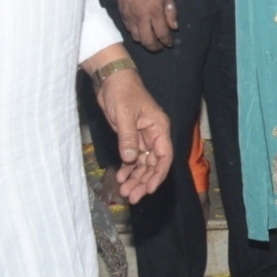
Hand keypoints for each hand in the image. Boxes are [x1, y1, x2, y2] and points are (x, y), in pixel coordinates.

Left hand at [93, 62, 172, 202]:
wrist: (111, 80)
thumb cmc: (123, 92)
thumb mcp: (124, 114)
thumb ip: (128, 137)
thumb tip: (129, 159)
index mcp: (159, 128)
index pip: (164, 156)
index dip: (158, 174)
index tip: (148, 189)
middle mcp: (154, 135)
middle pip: (154, 164)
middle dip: (144, 181)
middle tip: (131, 196)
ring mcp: (142, 138)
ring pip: (143, 164)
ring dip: (135, 178)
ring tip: (124, 191)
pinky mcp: (131, 138)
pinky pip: (132, 158)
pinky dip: (127, 169)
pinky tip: (120, 177)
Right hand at [113, 0, 176, 50]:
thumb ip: (171, 12)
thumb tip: (173, 27)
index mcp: (154, 12)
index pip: (162, 34)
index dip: (167, 41)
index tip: (170, 43)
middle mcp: (141, 18)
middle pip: (147, 41)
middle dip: (155, 47)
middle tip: (160, 46)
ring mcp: (130, 18)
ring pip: (136, 38)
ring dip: (145, 42)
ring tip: (151, 39)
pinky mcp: (122, 15)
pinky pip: (129, 30)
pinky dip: (136, 34)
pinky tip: (142, 30)